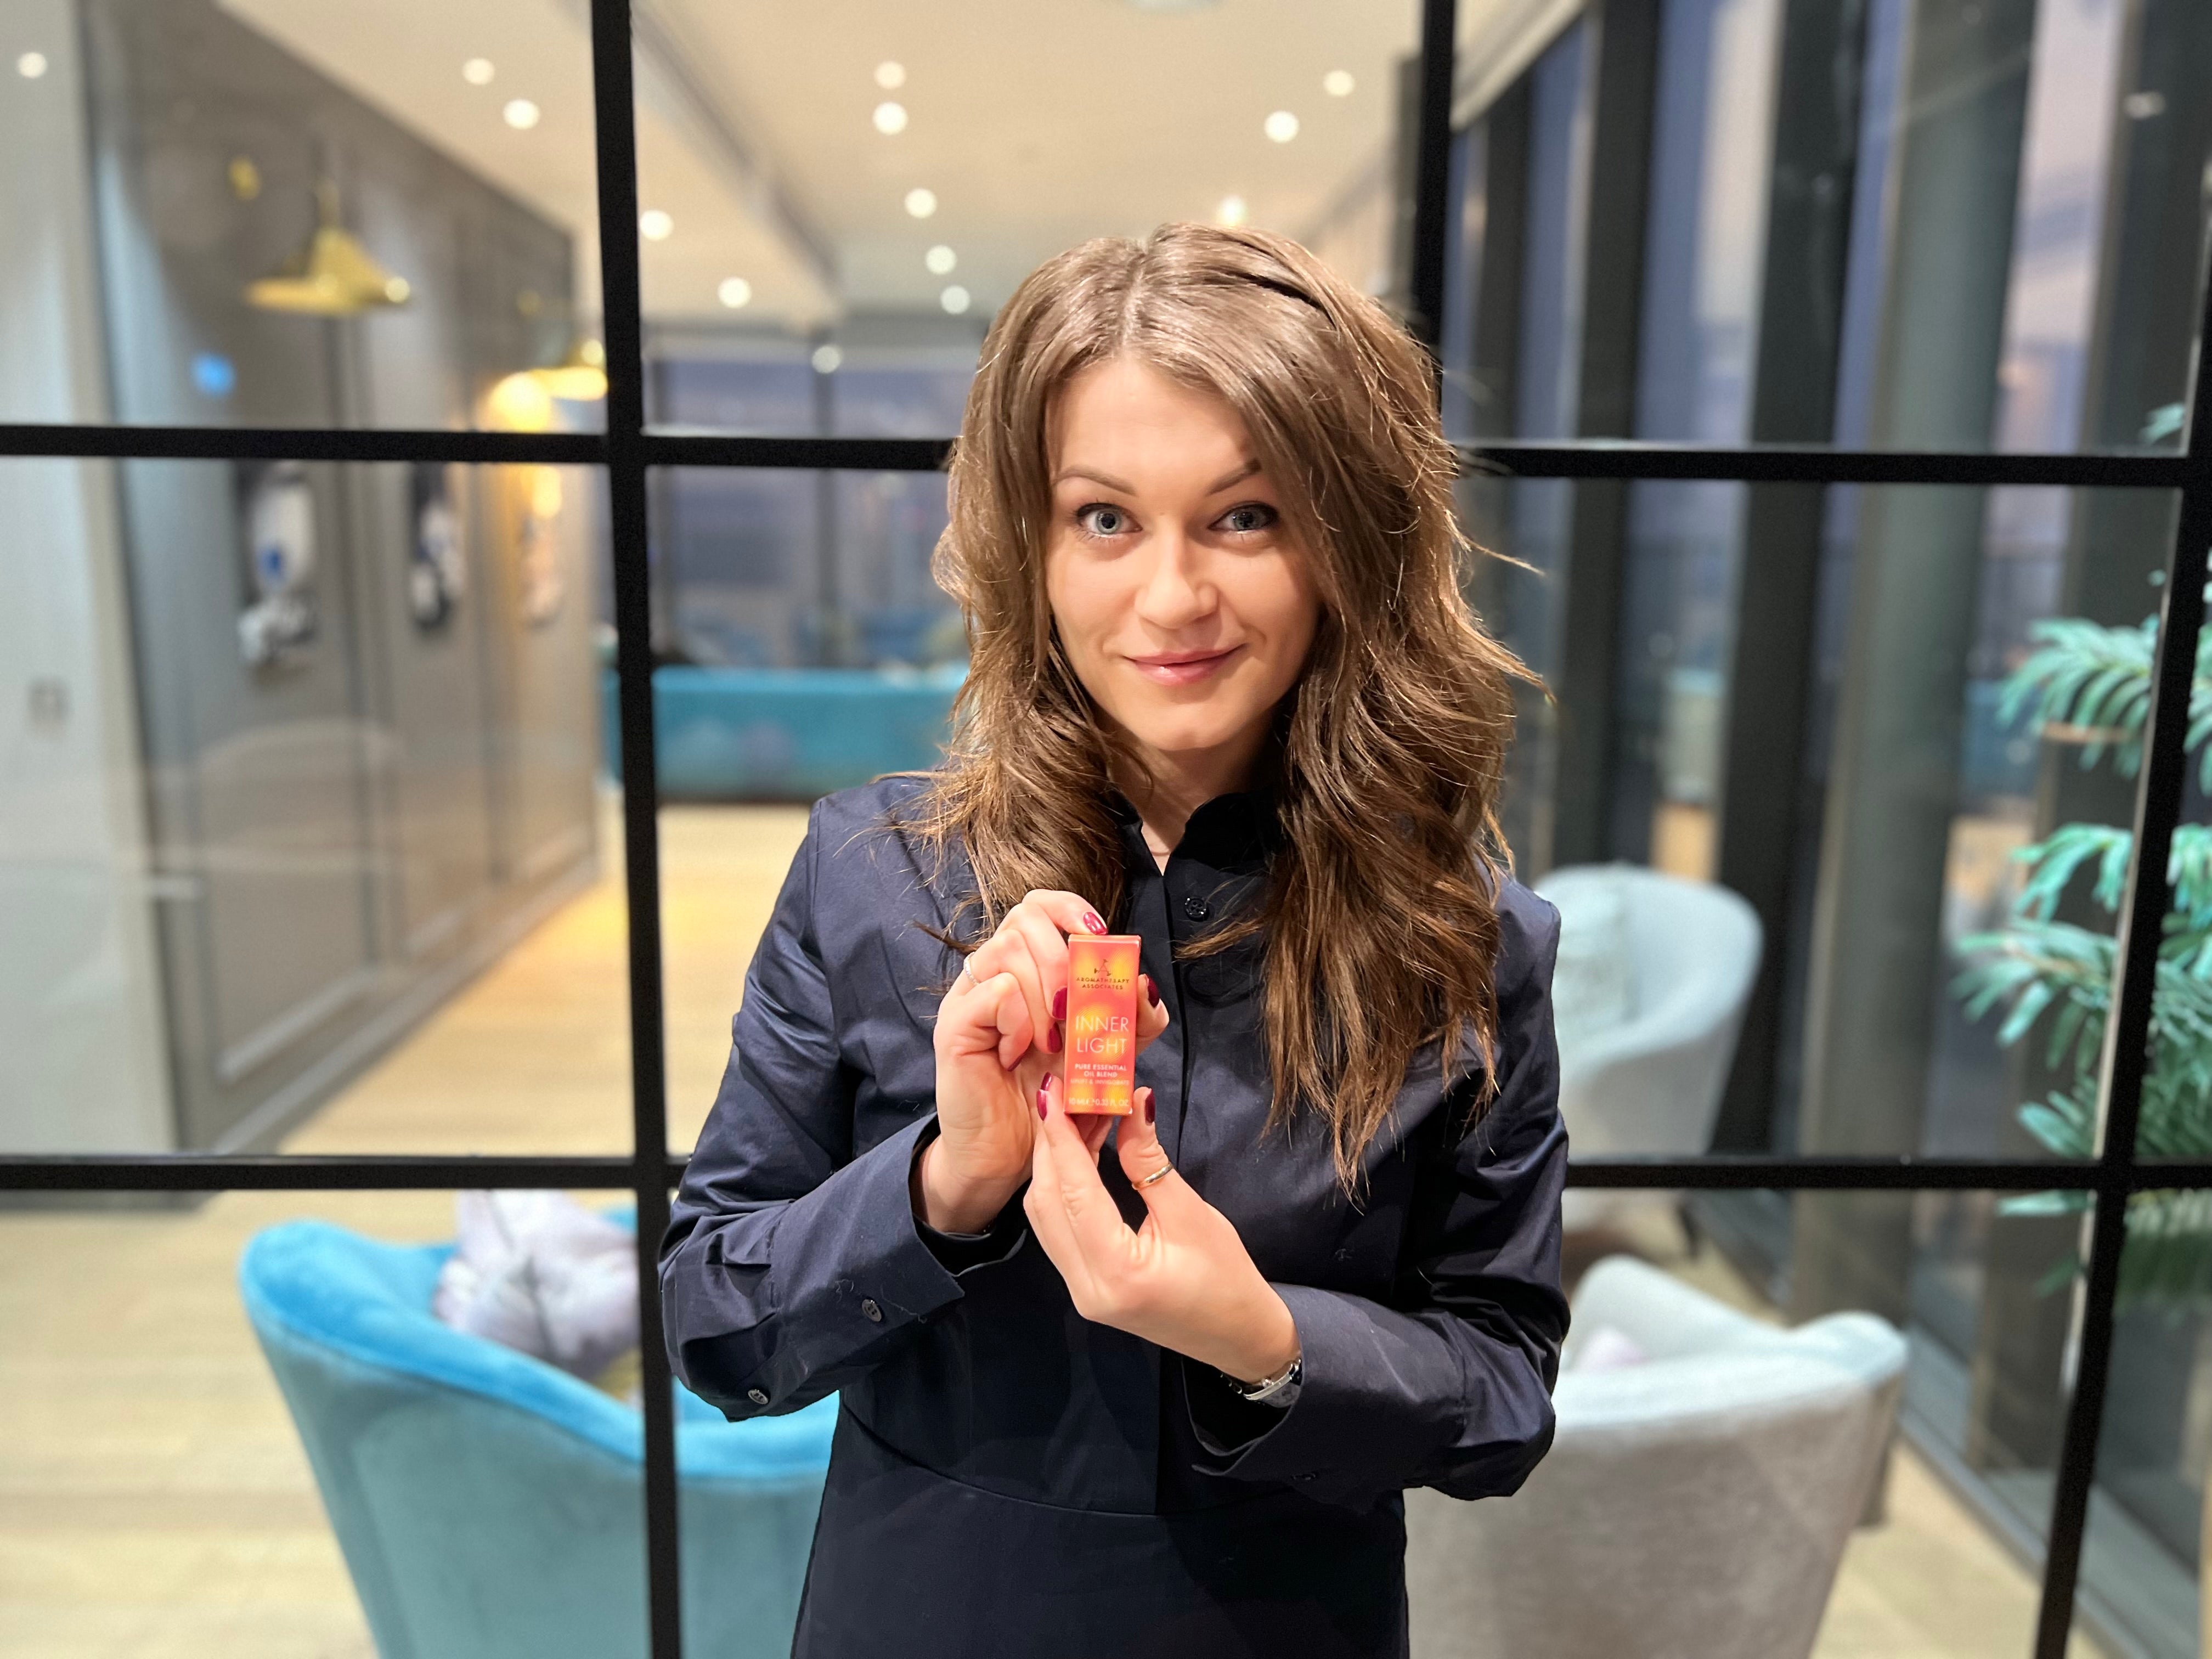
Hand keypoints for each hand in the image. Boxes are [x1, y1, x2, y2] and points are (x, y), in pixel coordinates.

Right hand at [921, 894, 1170, 1233]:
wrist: (1007, 1155)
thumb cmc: (1049, 1099)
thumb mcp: (1102, 1055)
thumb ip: (1129, 1023)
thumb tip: (1143, 985)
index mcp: (1026, 968)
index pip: (1039, 904)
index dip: (1069, 907)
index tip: (1097, 936)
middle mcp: (992, 972)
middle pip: (1024, 919)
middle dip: (1063, 960)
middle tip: (1073, 1012)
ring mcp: (969, 995)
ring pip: (1009, 950)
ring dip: (1044, 996)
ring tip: (1049, 1043)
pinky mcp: (954, 1026)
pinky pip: (994, 992)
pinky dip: (1020, 1020)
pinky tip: (1020, 1052)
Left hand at [1023, 1078, 1299, 1384]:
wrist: (1238, 1336)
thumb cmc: (1226, 1278)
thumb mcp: (1192, 1213)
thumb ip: (1150, 1160)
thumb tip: (1132, 1101)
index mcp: (1115, 1271)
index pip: (1073, 1192)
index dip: (1059, 1136)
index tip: (1053, 1090)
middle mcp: (1085, 1287)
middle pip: (1047, 1203)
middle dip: (1051, 1144)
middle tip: (1065, 1094)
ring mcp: (1079, 1291)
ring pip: (1045, 1216)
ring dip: (1054, 1165)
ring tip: (1075, 1117)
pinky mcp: (1083, 1287)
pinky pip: (1057, 1230)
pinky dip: (1062, 1189)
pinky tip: (1078, 1155)